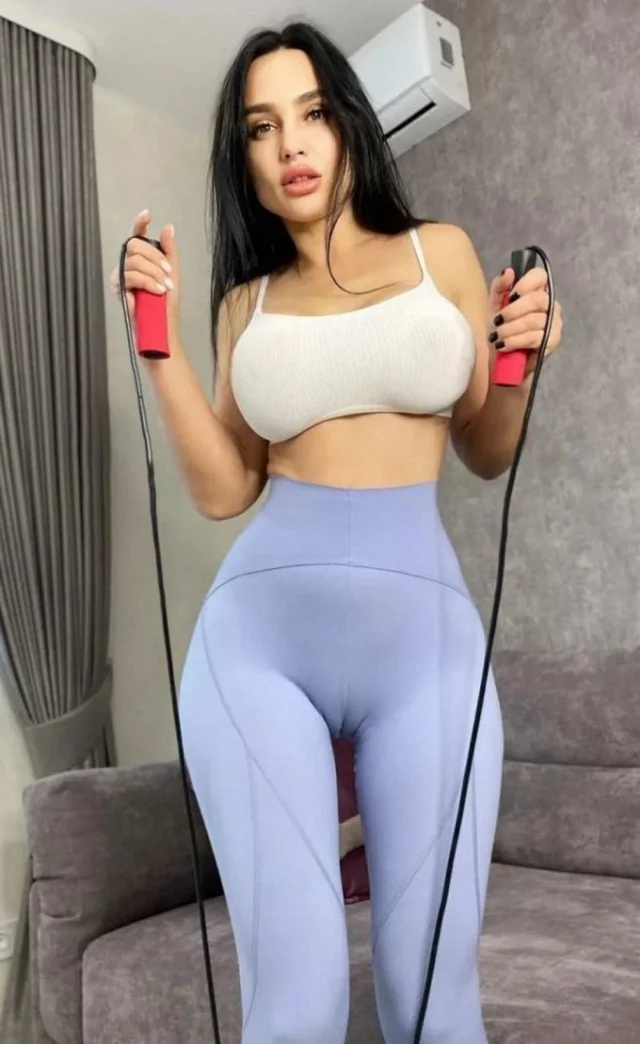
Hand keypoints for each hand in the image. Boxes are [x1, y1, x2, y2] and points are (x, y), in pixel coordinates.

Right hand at [108, 210, 178, 329]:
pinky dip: (148, 282)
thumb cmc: (167, 305)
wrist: (163, 327)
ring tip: (164, 287)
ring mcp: (121, 275)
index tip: (147, 214)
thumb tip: (167, 227)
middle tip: (168, 273)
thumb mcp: (173, 274)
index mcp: (141, 259)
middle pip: (134, 244)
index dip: (139, 223)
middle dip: (155, 257)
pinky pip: (131, 276)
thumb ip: (169, 251)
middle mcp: (128, 264)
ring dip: (154, 274)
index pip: (136, 235)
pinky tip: (157, 291)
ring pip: (134, 261)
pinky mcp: (117, 288)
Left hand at [487, 265, 562, 376]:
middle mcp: (550, 305)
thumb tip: (508, 272)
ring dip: (510, 329)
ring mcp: (554, 323)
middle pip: (539, 299)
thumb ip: (500, 288)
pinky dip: (515, 341)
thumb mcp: (494, 307)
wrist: (503, 360)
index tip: (510, 296)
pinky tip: (504, 345)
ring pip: (535, 320)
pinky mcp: (552, 342)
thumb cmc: (501, 330)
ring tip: (497, 337)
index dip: (525, 284)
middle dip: (514, 310)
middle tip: (497, 321)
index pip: (540, 276)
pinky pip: (534, 337)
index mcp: (537, 291)